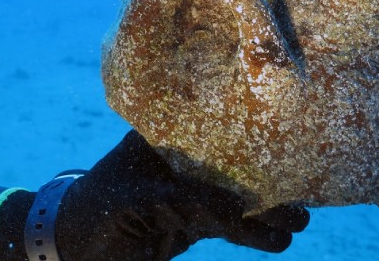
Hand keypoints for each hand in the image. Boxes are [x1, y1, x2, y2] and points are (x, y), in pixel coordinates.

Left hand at [55, 130, 309, 260]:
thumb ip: (185, 201)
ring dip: (267, 211)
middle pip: (234, 164)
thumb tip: (236, 208)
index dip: (250, 144)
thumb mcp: (138, 201)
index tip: (284, 153)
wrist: (75, 244)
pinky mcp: (192, 219)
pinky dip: (252, 233)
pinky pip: (229, 224)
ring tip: (302, 221)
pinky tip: (279, 239)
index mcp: (167, 135)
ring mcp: (190, 189)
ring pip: (237, 197)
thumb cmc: (99, 209)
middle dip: (268, 181)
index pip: (215, 133)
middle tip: (304, 198)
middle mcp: (184, 157)